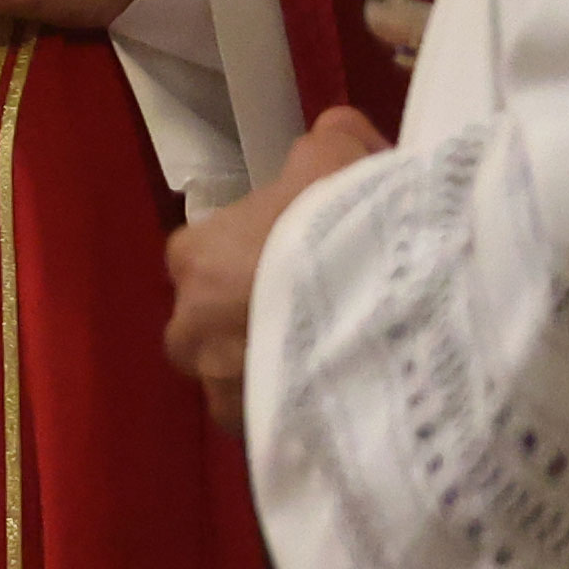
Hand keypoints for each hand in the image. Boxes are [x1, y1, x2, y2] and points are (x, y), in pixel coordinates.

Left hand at [165, 106, 379, 435]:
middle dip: (254, 324)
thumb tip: (335, 135)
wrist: (381, 306)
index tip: (301, 261)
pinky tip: (347, 400)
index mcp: (191, 258)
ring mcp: (217, 387)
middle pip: (214, 325)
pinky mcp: (256, 433)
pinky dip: (302, 414)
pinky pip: (274, 424)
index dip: (254, 257)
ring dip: (277, 373)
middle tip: (320, 319)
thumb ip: (327, 143)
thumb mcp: (336, 158)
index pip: (203, 257)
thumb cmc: (342, 226)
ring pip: (241, 380)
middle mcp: (186, 327)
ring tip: (340, 364)